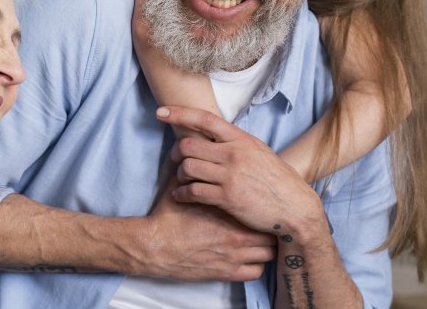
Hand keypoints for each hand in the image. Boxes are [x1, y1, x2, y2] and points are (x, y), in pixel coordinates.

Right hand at [136, 174, 275, 280]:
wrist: (155, 247)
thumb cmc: (167, 218)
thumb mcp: (180, 188)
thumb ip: (194, 173)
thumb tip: (195, 152)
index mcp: (229, 211)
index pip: (262, 209)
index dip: (263, 208)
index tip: (260, 206)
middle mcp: (237, 235)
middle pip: (272, 233)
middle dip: (269, 228)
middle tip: (262, 224)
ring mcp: (234, 257)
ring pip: (269, 254)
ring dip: (265, 248)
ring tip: (258, 242)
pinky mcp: (227, 273)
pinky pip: (256, 272)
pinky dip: (256, 265)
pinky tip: (247, 258)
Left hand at [157, 105, 322, 234]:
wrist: (295, 208)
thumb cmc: (277, 180)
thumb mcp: (258, 152)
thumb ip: (235, 143)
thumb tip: (213, 135)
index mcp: (241, 139)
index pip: (205, 119)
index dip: (180, 113)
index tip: (161, 112)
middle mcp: (234, 154)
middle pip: (188, 146)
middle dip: (176, 153)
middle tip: (175, 160)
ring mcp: (229, 176)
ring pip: (187, 168)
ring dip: (179, 174)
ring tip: (182, 180)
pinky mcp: (227, 198)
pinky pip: (192, 191)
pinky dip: (181, 194)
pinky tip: (180, 196)